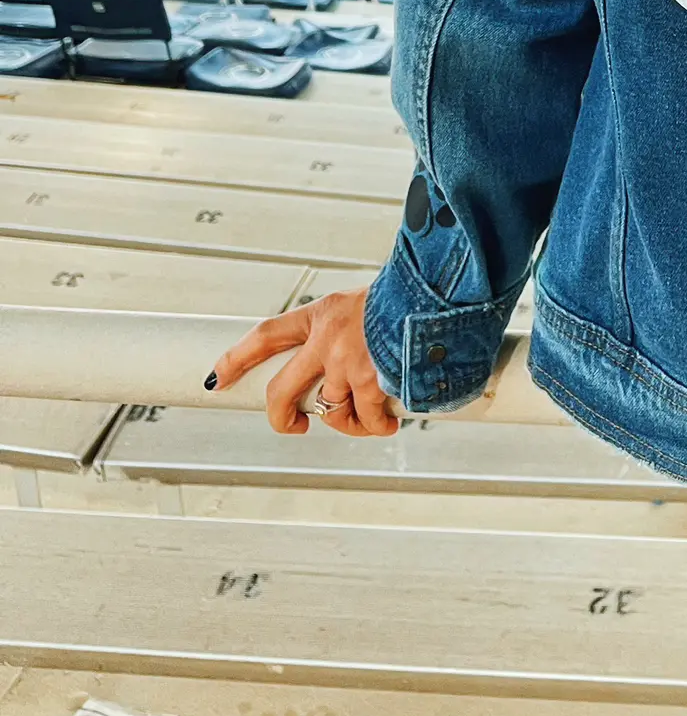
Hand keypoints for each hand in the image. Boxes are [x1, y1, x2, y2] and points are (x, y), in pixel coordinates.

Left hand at [210, 289, 398, 437]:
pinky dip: (377, 425)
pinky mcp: (371, 380)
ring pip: (330, 410)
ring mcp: (347, 361)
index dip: (238, 357)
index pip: (267, 335)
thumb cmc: (410, 293)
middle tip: (293, 427)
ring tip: (369, 421)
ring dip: (349, 422)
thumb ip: (349, 329)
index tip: (218, 375)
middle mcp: (327, 338)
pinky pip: (366, 418)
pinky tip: (388, 422)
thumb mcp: (365, 302)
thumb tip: (350, 364)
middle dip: (280, 417)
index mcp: (323, 312)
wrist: (440, 288)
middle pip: (283, 389)